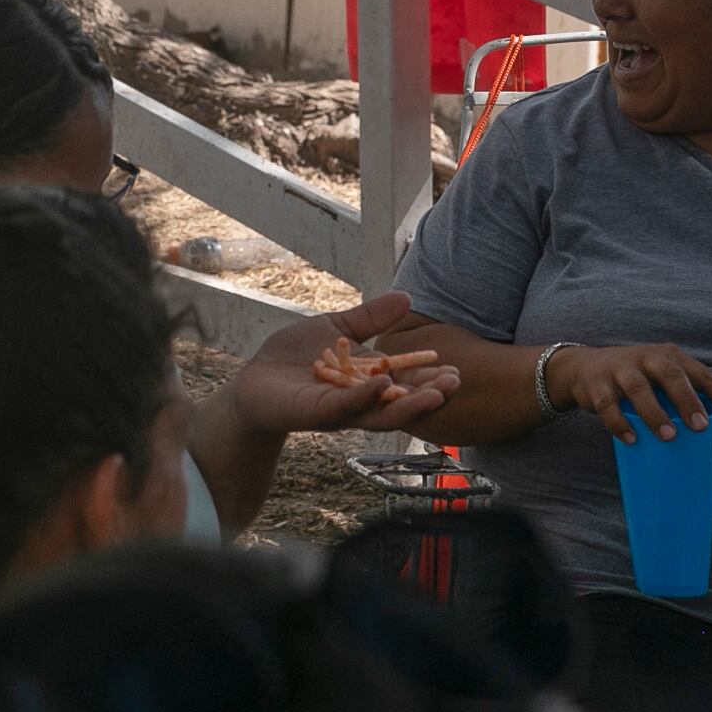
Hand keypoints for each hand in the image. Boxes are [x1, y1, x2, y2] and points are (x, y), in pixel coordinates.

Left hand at [230, 292, 458, 436]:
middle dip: (430, 397)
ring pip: (380, 414)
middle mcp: (360, 403)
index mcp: (369, 384)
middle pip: (402, 405)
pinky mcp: (316, 412)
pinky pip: (345, 406)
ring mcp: (340, 411)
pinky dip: (365, 396)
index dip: (431, 381)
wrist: (255, 378)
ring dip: (409, 405)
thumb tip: (407, 297)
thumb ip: (370, 318)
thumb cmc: (296, 357)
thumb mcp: (338, 330)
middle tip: (455, 384)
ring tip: (436, 393)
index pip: (407, 385)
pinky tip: (383, 383)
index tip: (455, 371)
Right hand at [547, 344, 711, 444]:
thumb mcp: (659, 380)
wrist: (584, 369)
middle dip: (688, 400)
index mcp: (671, 357)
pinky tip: (631, 439)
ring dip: (655, 413)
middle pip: (671, 375)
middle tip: (701, 426)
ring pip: (638, 388)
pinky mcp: (597, 384)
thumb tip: (710, 439)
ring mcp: (620, 368)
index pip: (704, 375)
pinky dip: (619, 423)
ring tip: (669, 436)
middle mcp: (648, 357)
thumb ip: (680, 398)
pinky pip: (608, 405)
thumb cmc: (636, 380)